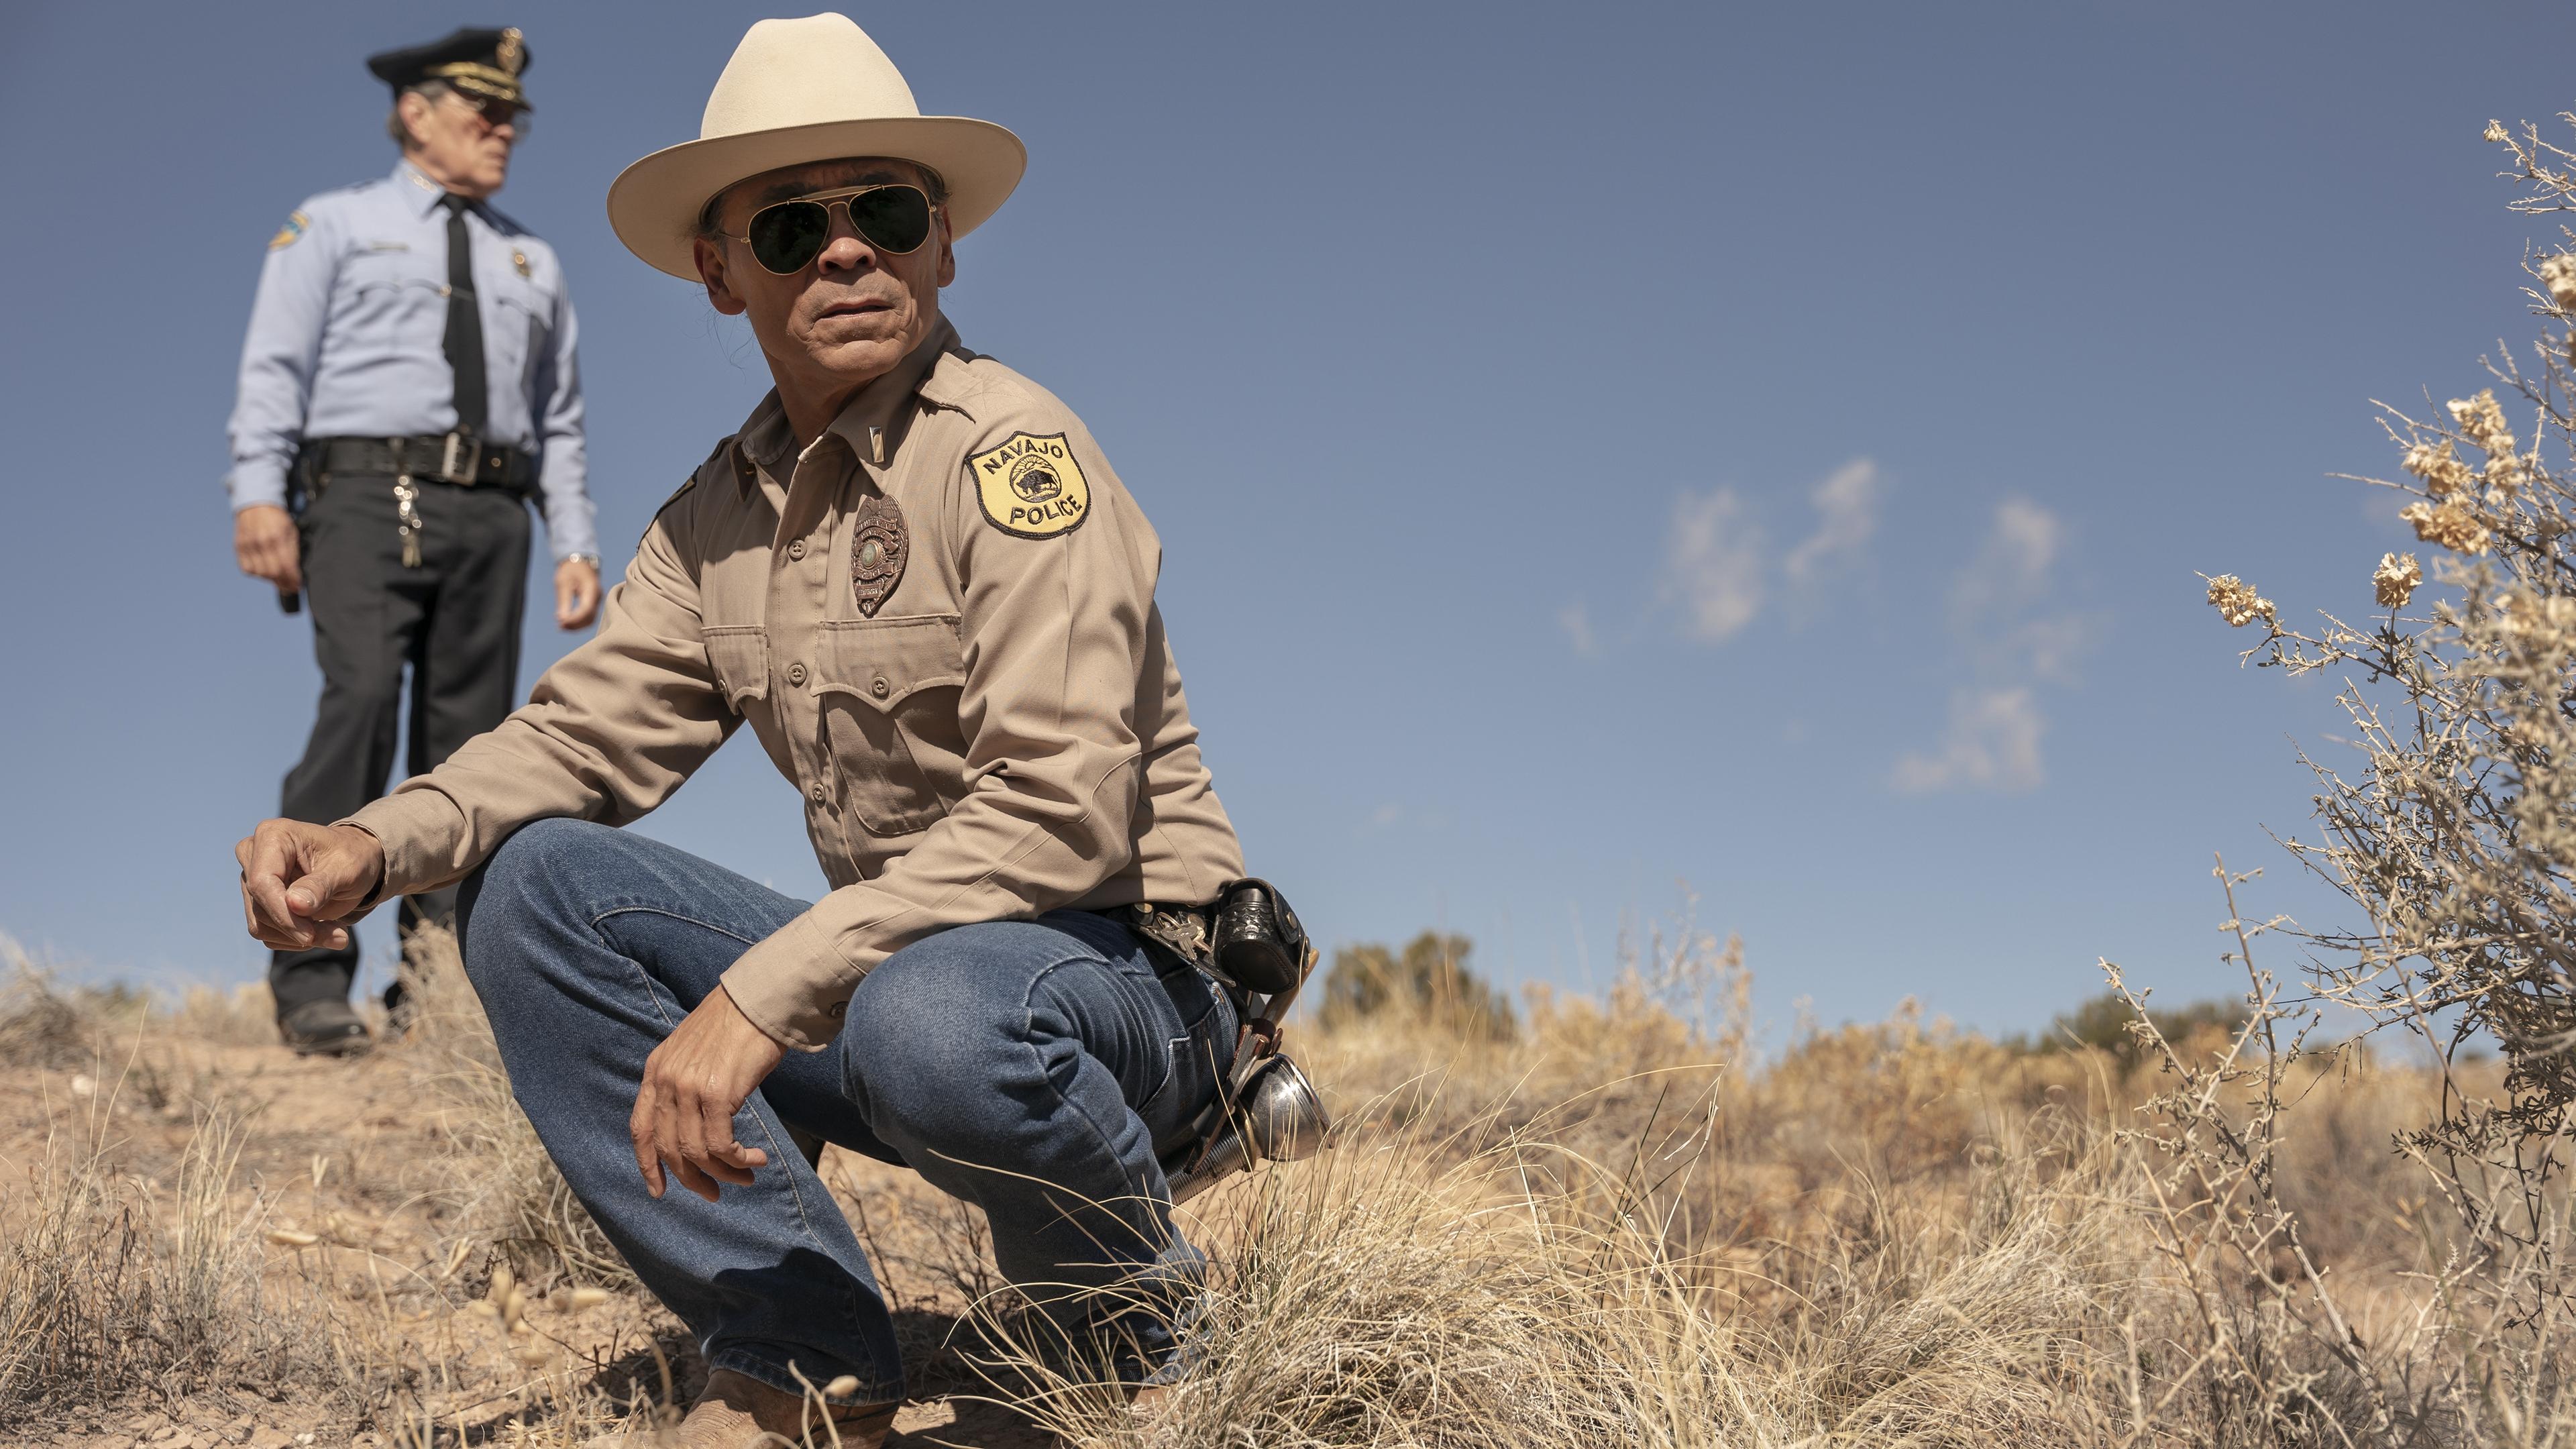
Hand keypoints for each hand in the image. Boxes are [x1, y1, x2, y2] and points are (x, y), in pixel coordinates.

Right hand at [234, 505, 301, 594]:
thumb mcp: (292, 532)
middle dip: (283, 583)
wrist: (257, 504)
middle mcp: (261, 542)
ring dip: (270, 579)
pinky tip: (263, 570)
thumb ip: (293, 552)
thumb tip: (295, 572)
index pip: (286, 566)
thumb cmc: (277, 519)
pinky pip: (246, 569)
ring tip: (278, 577)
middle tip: (289, 585)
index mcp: (278, 537)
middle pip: (272, 573)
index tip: (298, 585)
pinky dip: (256, 573)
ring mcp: (248, 545)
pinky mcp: (239, 547)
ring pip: (259, 573)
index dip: (293, 579)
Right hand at [235, 819, 383, 951]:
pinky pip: (267, 933)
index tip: (309, 936)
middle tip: (339, 937)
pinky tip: (320, 929)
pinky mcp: (256, 901)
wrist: (353, 861)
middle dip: (298, 928)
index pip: (263, 883)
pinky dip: (294, 939)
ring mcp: (250, 879)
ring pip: (261, 925)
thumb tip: (294, 904)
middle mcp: (253, 855)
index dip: (283, 914)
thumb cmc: (352, 857)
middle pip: (261, 907)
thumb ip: (320, 885)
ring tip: (335, 932)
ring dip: (299, 937)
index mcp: (273, 836)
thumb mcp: (346, 868)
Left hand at [554, 557, 600, 629]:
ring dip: (577, 625)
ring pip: (590, 619)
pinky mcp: (593, 603)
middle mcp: (597, 596)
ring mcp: (597, 600)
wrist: (580, 561)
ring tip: (562, 626)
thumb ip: (564, 602)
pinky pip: (588, 616)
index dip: (574, 619)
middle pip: (590, 618)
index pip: (585, 610)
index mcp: (591, 589)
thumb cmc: (570, 570)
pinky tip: (567, 621)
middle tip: (560, 627)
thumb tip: (562, 619)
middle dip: (575, 625)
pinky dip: (579, 621)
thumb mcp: (563, 583)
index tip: (560, 623)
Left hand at [630, 984, 785, 1202]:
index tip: (659, 1191)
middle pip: (669, 1148)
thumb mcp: (693, 1051)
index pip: (641, 1128)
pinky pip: (720, 1144)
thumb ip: (683, 1082)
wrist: (759, 1000)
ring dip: (724, 1172)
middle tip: (715, 1193)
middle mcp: (666, 1082)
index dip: (647, 1165)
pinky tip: (756, 1158)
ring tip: (747, 1174)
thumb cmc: (735, 1023)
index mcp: (655, 1070)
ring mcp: (689, 1088)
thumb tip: (694, 1123)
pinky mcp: (717, 1094)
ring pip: (696, 1152)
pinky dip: (738, 1159)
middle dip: (693, 1179)